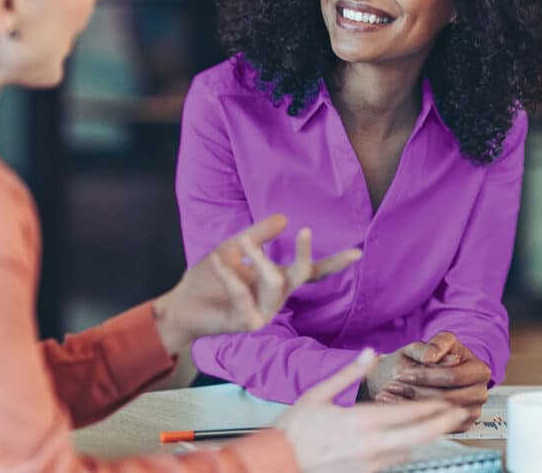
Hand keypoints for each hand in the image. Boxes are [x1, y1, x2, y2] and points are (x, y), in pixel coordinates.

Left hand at [152, 214, 360, 354]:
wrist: (182, 304)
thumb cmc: (209, 278)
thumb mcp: (234, 247)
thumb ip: (259, 235)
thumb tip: (285, 217)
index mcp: (278, 279)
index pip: (311, 271)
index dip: (335, 262)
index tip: (358, 252)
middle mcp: (276, 297)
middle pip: (302, 275)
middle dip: (305, 253)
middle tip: (305, 229)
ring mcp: (265, 313)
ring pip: (276, 282)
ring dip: (259, 259)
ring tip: (242, 243)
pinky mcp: (248, 324)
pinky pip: (245, 295)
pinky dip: (231, 276)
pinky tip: (218, 263)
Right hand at [275, 348, 466, 472]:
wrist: (280, 461)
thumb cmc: (296, 427)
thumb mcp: (319, 392)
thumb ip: (349, 373)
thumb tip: (371, 353)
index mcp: (360, 421)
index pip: (406, 413)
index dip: (429, 407)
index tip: (445, 400)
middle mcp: (370, 445)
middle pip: (417, 436)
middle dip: (440, 424)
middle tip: (459, 414)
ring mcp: (369, 463)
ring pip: (408, 450)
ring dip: (424, 438)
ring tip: (439, 426)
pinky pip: (393, 460)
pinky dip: (405, 449)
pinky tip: (409, 441)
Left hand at [365, 332, 489, 430]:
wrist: (424, 372)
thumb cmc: (428, 356)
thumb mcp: (430, 344)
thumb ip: (433, 345)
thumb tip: (430, 357)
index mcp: (480, 370)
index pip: (452, 376)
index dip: (425, 375)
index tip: (400, 374)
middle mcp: (481, 392)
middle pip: (446, 397)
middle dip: (415, 391)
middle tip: (390, 386)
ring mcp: (473, 411)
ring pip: (440, 413)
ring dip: (411, 405)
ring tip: (387, 394)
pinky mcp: (463, 425)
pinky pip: (438, 424)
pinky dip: (413, 416)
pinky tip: (394, 406)